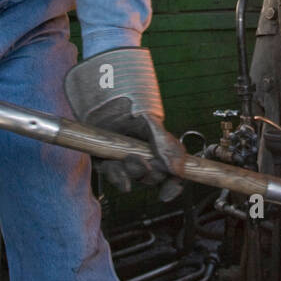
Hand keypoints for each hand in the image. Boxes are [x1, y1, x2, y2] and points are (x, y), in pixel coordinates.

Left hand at [64, 47, 184, 200]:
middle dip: (150, 174)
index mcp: (157, 145)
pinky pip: (111, 175)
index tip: (167, 194)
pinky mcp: (102, 156)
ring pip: (131, 179)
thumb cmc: (129, 99)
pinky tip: (116, 171)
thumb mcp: (152, 121)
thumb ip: (166, 145)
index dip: (173, 185)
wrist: (101, 87)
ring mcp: (122, 155)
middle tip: (145, 161)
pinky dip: (115, 177)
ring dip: (132, 174)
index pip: (171, 171)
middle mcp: (141, 152)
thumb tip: (179, 171)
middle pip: (151, 177)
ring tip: (129, 160)